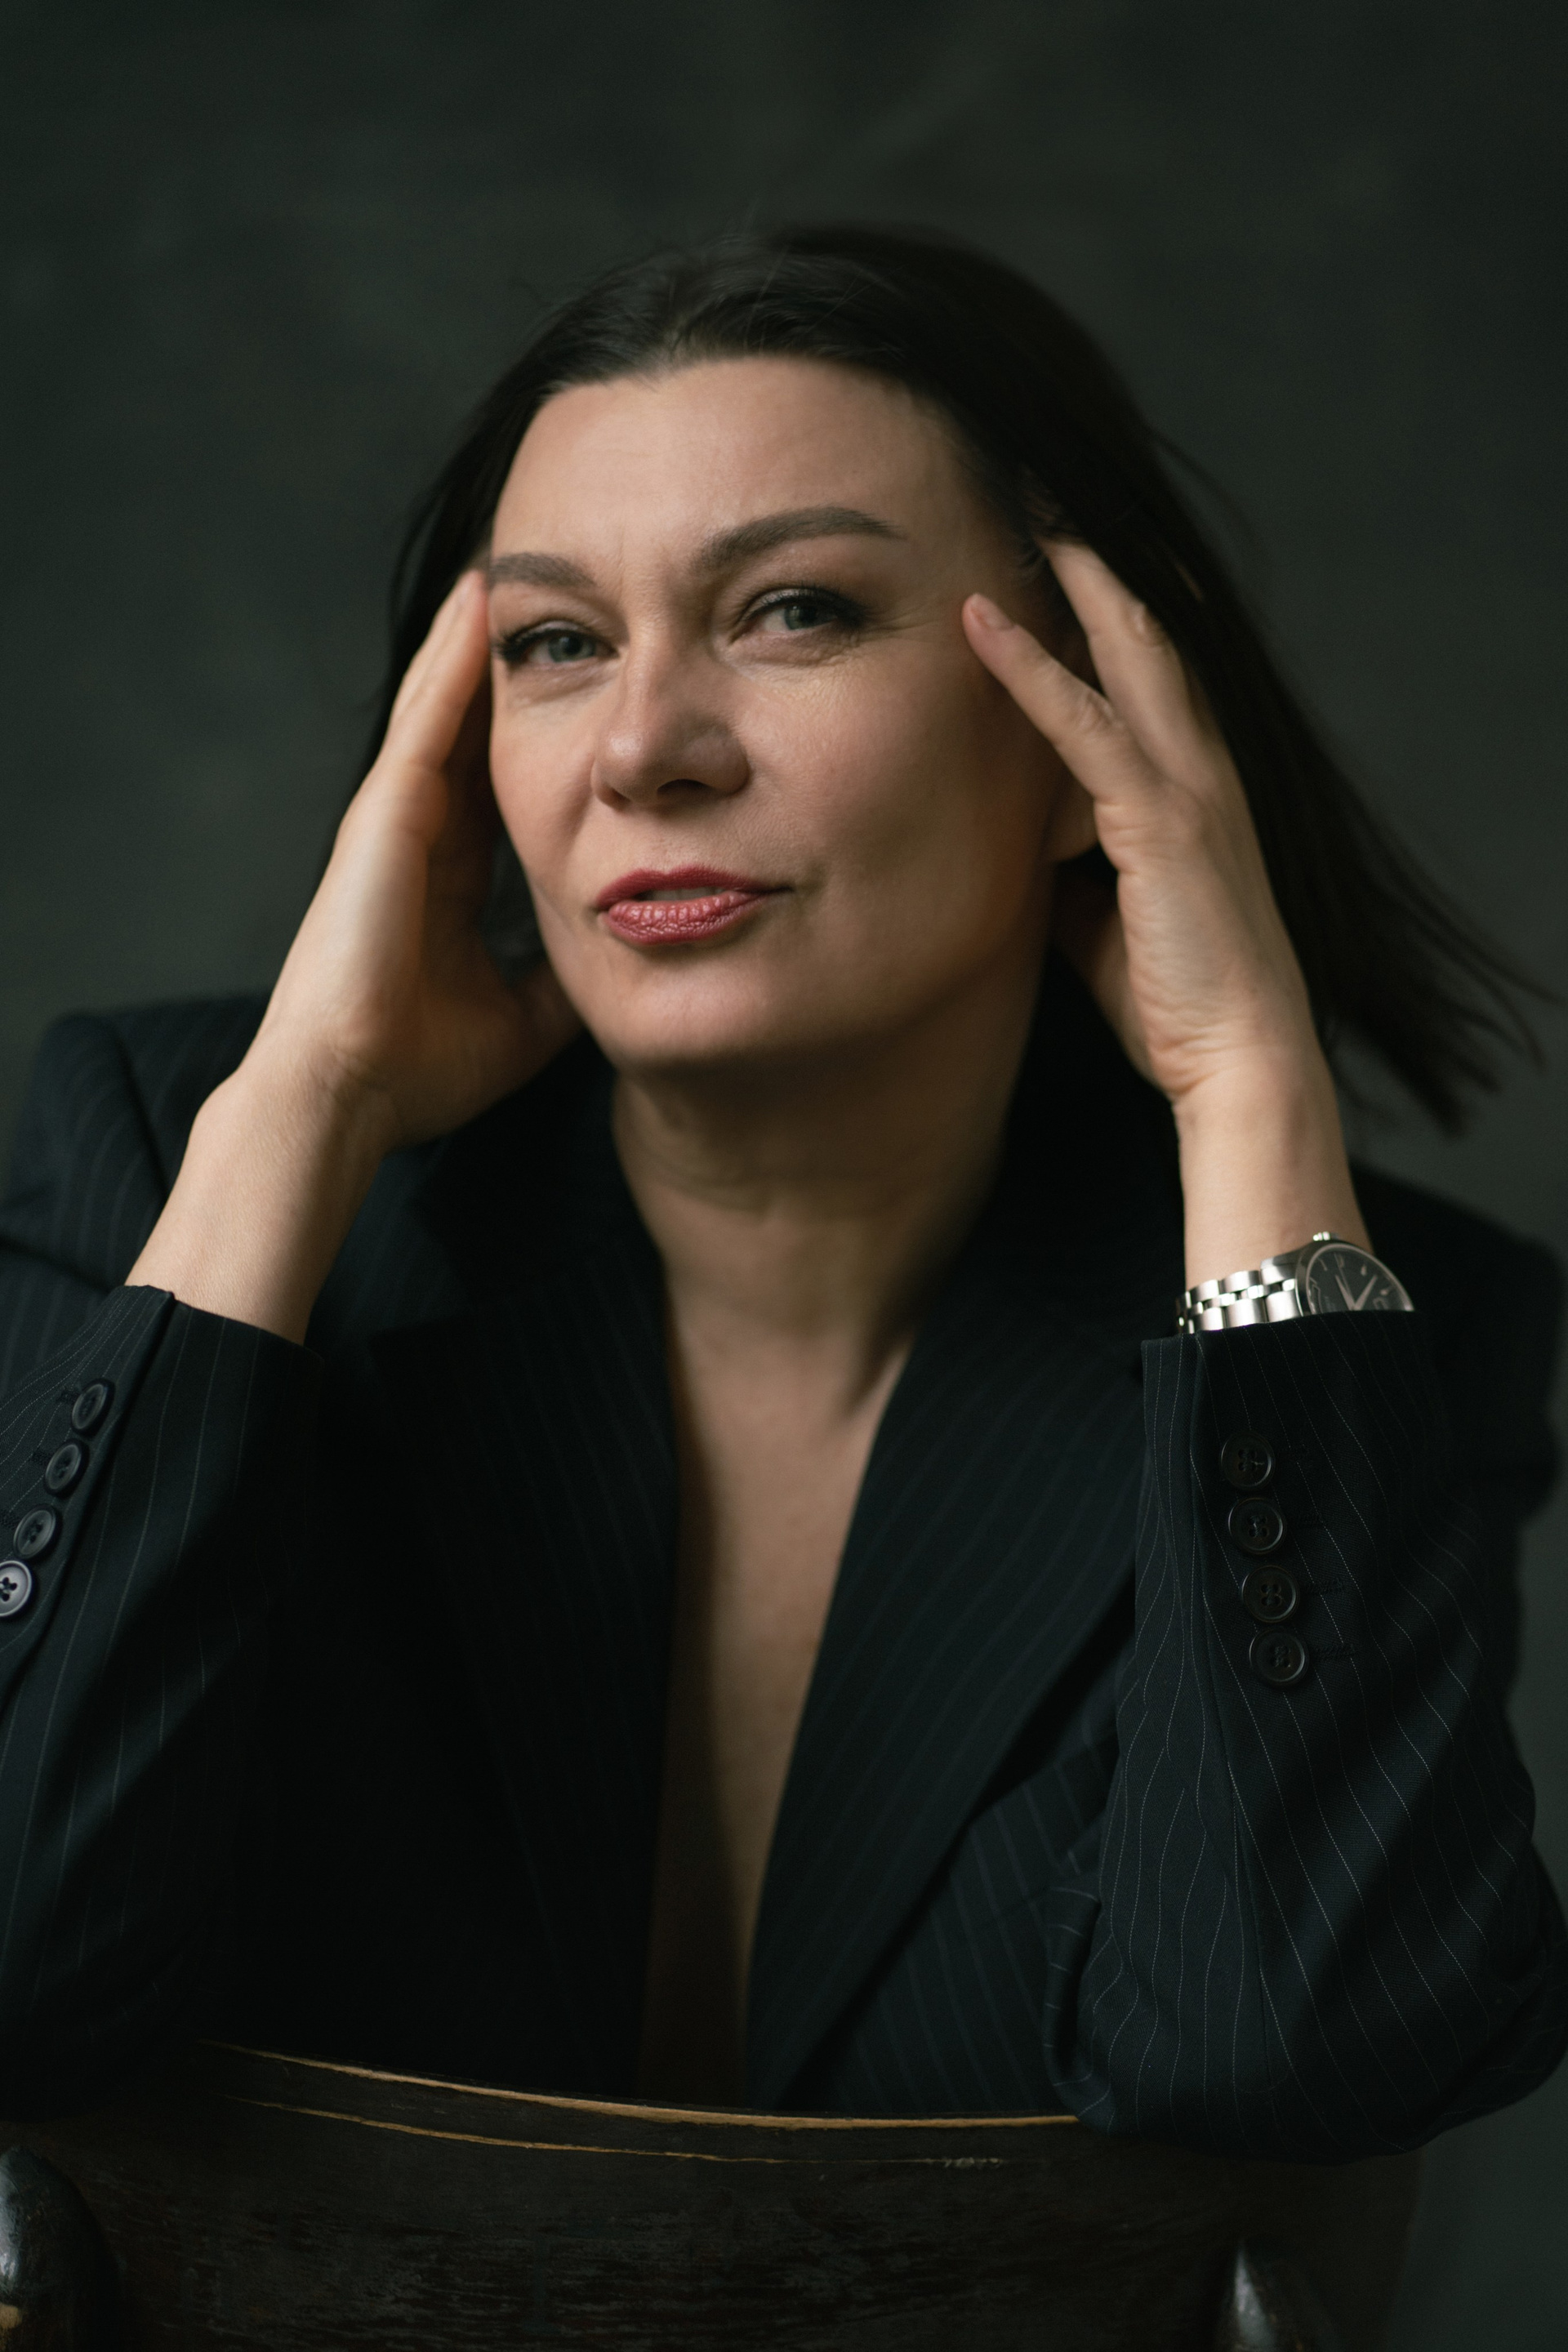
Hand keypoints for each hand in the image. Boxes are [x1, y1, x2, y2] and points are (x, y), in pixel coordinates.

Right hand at [251, 569, 577, 1155]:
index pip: (506, 786)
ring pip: (444, 706)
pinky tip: (480, 602)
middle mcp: (423, 837)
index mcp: (452, 880)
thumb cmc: (418, 1068)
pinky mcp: (384, 812)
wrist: (351, 1091)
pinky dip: (452, 659)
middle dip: (506, 669)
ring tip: (509, 566)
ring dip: (475, 639)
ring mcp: (397, 818)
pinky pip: (426, 719)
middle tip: (553, 599)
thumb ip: (562, 980)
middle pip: (473, 731)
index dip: (540, 734)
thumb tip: (619, 967)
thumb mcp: (524, 1019)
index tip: (588, 686)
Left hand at [963, 546, 1367, 1282]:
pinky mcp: (1158, 822)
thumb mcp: (1102, 919)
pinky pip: (1084, 725)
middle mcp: (1200, 768)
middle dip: (1098, 559)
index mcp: (1193, 788)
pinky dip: (1031, 667)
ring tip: (1019, 506)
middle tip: (1042, 487)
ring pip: (1126, 652)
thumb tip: (1012, 851)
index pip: (1152, 672)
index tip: (1065, 548)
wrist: (1239, 1060)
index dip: (1112, 605)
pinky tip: (982, 620)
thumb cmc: (1176, 1001)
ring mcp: (1186, 788)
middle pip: (1148, 633)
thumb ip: (1066, 870)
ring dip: (1071, 576)